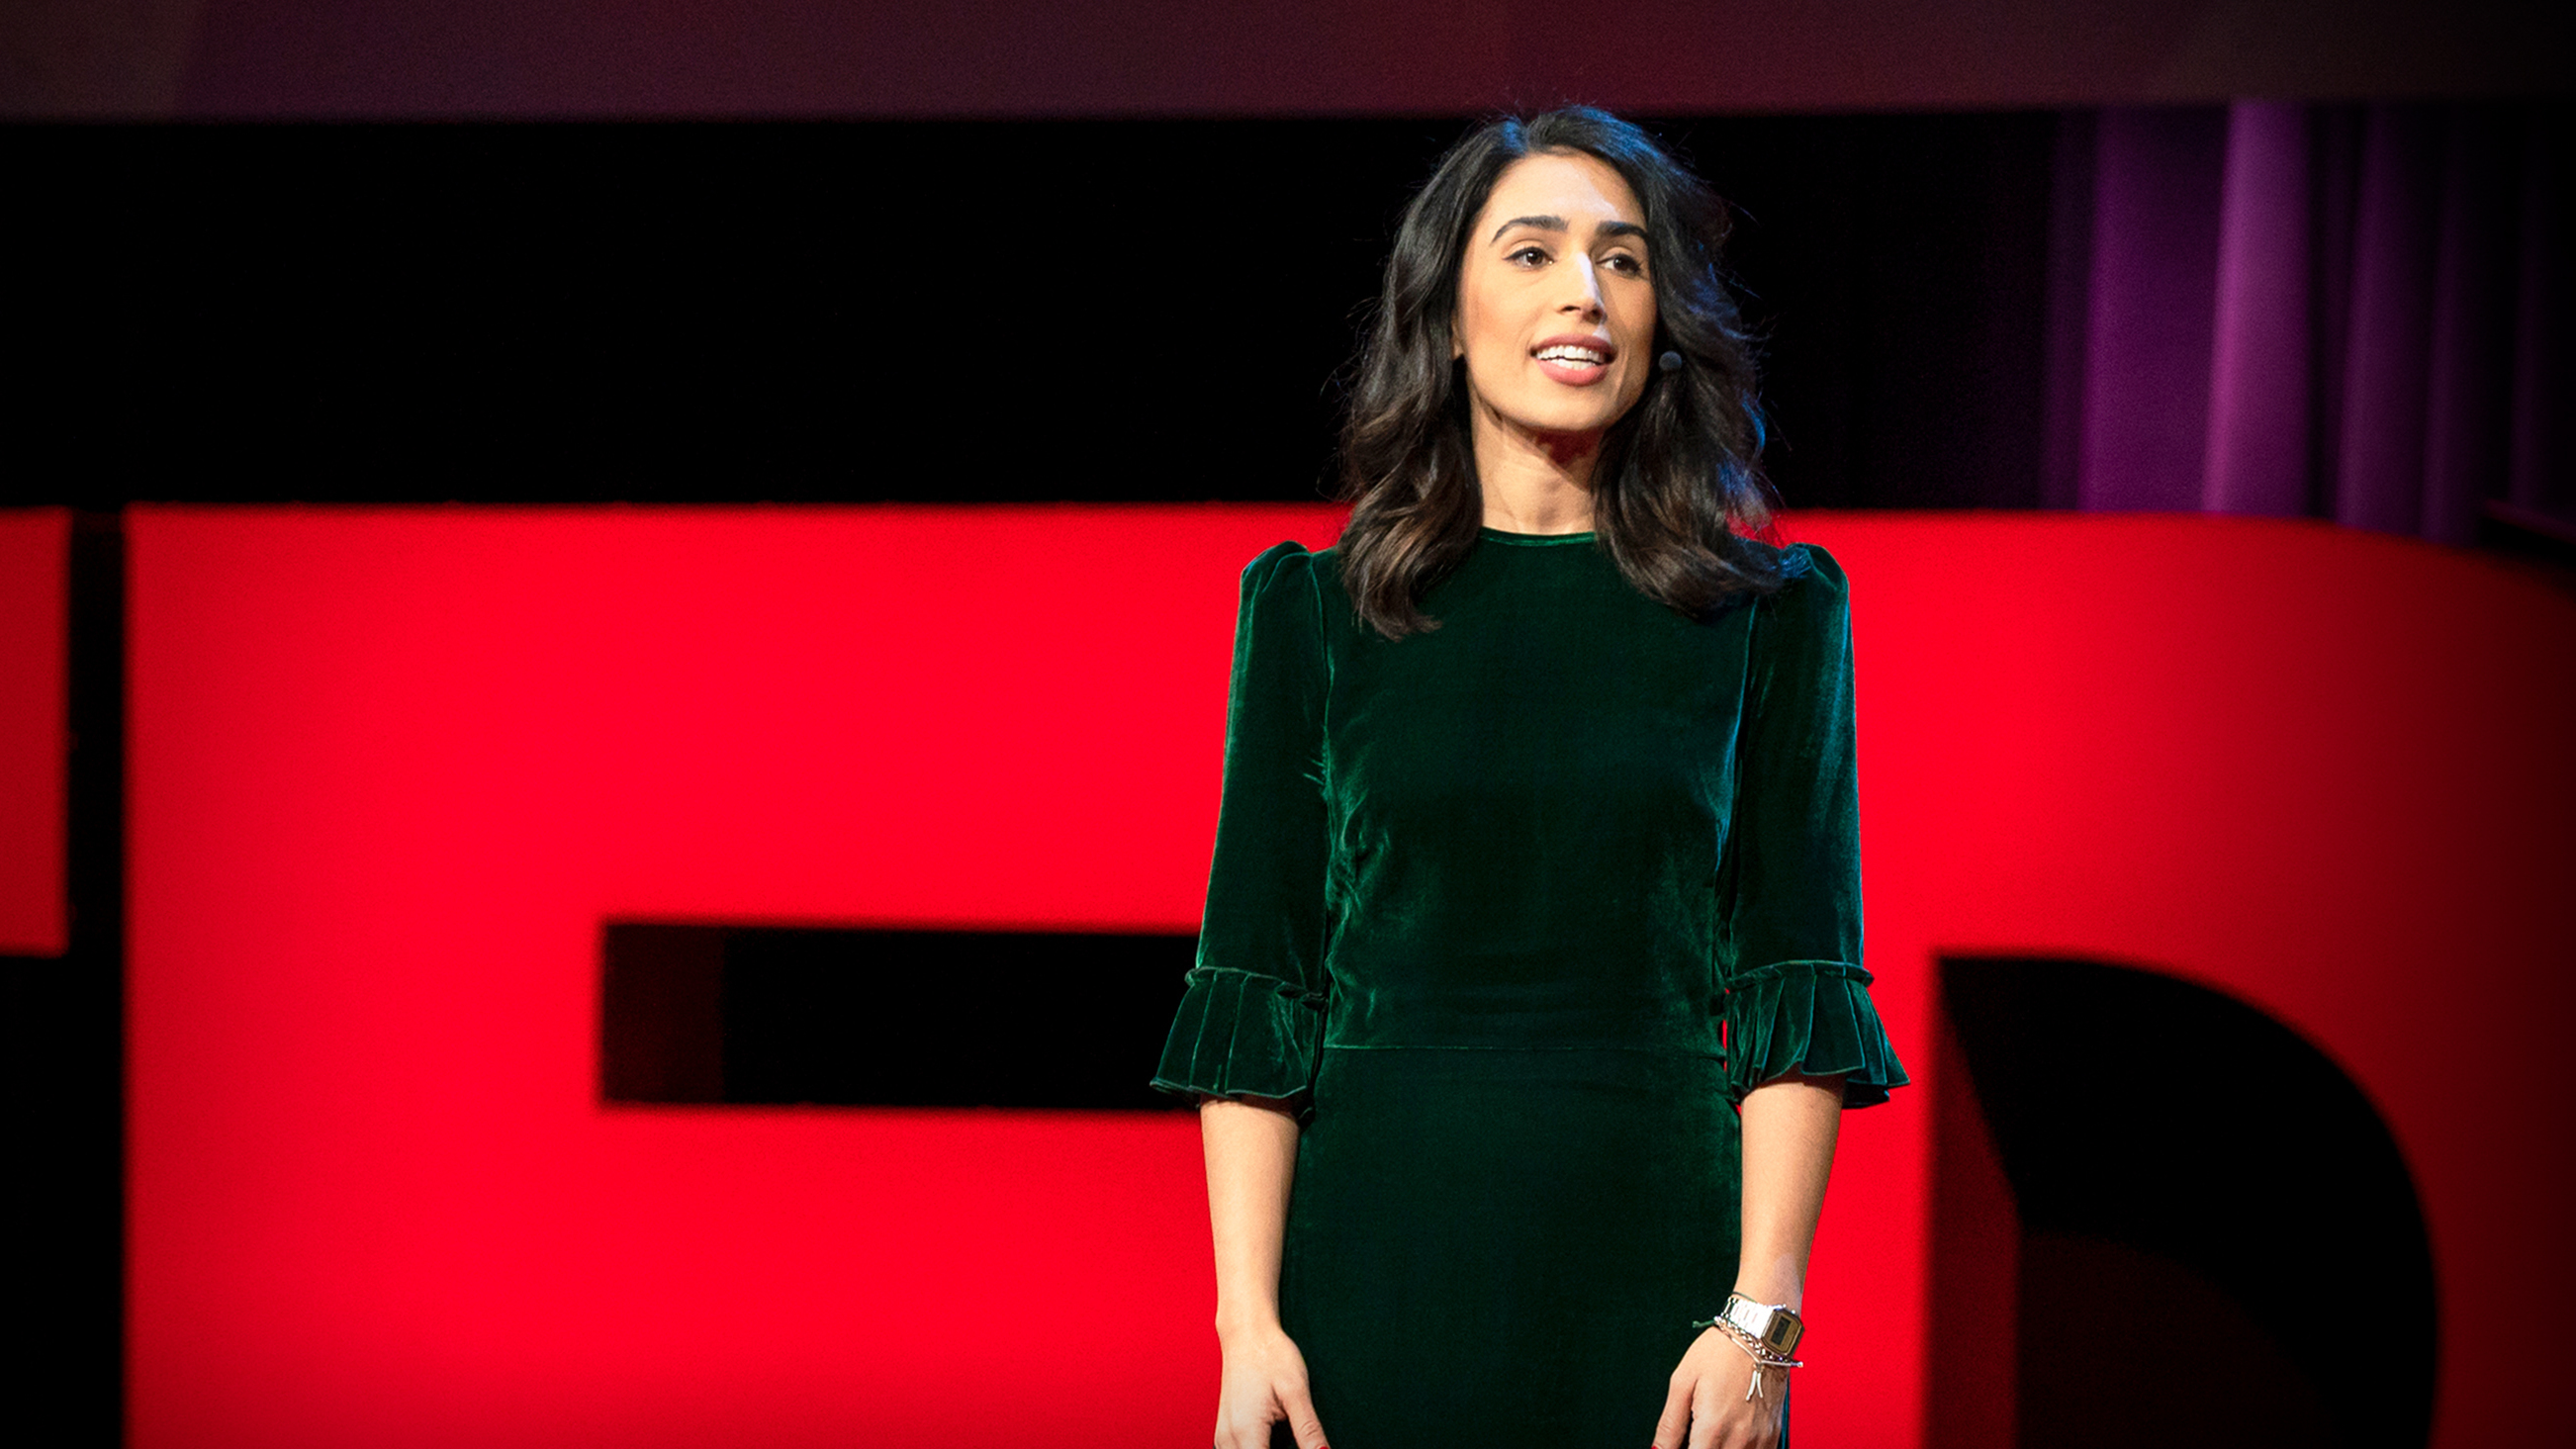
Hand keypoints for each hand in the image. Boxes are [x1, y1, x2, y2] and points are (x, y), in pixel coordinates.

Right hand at [1213, 1319, 1329, 1448]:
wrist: (1247, 1333)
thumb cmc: (1270, 1355)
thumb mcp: (1295, 1391)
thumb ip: (1308, 1430)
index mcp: (1245, 1432)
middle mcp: (1228, 1440)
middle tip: (1300, 1438)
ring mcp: (1223, 1438)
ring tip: (1290, 1434)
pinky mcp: (1226, 1434)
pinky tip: (1278, 1438)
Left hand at [1652, 1327, 1786, 1448]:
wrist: (1759, 1335)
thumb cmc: (1719, 1352)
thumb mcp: (1682, 1382)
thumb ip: (1670, 1424)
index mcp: (1712, 1428)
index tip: (1679, 1444)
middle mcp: (1739, 1440)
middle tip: (1693, 1435)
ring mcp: (1759, 1440)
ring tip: (1710, 1433)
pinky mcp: (1772, 1436)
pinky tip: (1729, 1435)